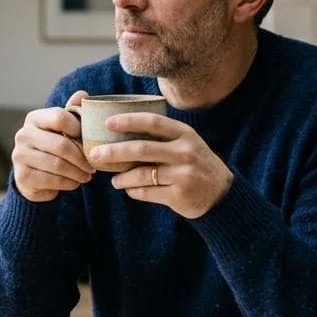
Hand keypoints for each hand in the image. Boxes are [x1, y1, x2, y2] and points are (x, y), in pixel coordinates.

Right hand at [11, 91, 95, 202]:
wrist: (32, 175)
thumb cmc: (53, 147)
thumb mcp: (62, 128)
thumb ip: (72, 112)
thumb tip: (83, 94)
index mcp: (34, 118)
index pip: (59, 117)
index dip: (78, 128)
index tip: (90, 140)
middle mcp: (23, 134)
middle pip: (60, 144)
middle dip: (81, 157)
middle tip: (94, 165)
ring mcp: (20, 155)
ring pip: (57, 164)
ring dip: (77, 172)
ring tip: (88, 175)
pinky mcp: (22, 176)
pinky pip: (51, 180)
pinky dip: (68, 183)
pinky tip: (76, 183)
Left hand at [87, 113, 232, 218]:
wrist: (221, 194)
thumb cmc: (196, 164)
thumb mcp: (187, 143)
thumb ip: (163, 137)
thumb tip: (122, 132)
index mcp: (184, 134)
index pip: (152, 122)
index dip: (128, 120)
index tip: (107, 123)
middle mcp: (184, 152)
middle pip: (141, 149)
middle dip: (113, 151)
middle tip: (94, 154)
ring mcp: (182, 174)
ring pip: (141, 174)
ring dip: (121, 177)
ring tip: (112, 179)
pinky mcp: (178, 195)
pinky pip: (147, 193)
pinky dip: (133, 191)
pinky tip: (128, 189)